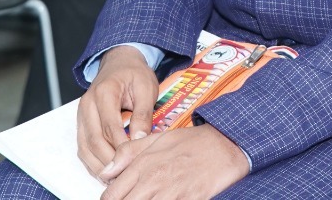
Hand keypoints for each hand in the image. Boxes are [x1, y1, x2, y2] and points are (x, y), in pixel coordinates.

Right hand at [78, 45, 158, 174]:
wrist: (120, 62)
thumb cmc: (135, 74)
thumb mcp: (146, 88)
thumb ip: (143, 114)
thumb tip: (139, 139)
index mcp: (104, 93)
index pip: (110, 127)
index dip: (121, 148)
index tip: (134, 161)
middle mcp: (87, 105)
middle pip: (94, 141)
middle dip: (110, 161)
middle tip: (126, 175)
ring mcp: (81, 115)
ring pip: (85, 147)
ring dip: (99, 166)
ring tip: (117, 177)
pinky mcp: (81, 123)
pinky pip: (83, 147)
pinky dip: (93, 162)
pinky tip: (107, 170)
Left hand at [99, 124, 249, 199]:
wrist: (225, 146)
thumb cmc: (192, 142)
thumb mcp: (156, 139)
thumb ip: (127, 153)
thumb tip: (105, 172)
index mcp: (143, 165)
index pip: (111, 195)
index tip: (115, 198)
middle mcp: (153, 182)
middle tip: (131, 199)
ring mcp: (170, 195)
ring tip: (149, 198)